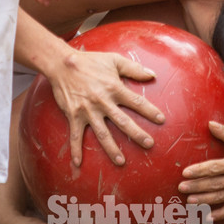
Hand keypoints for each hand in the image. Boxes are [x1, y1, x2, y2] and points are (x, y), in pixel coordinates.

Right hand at [46, 48, 164, 166]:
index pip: (136, 101)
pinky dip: (75, 150)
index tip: (161, 120)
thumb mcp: (114, 60)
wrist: (62, 64)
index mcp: (114, 88)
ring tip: (121, 161)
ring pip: (102, 133)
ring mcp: (87, 110)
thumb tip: (153, 75)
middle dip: (136, 134)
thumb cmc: (90, 61)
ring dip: (111, 148)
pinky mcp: (74, 115)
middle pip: (122, 121)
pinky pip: (75, 135)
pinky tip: (78, 163)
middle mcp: (102, 101)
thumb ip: (134, 68)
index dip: (149, 110)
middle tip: (149, 144)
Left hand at [178, 124, 223, 221]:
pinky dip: (221, 213)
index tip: (185, 173)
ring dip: (205, 200)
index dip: (200, 171)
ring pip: (222, 197)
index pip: (215, 168)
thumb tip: (209, 124)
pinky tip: (208, 216)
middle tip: (181, 187)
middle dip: (197, 186)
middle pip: (216, 184)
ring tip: (190, 201)